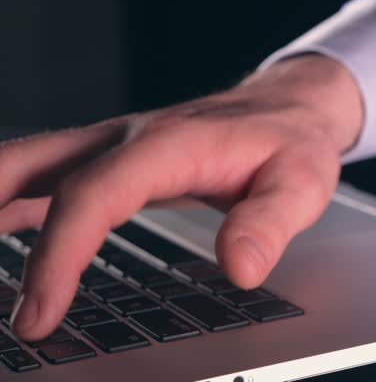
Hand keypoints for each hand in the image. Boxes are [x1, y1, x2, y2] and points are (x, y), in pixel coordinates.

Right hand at [0, 54, 363, 339]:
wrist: (289, 107)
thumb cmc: (292, 143)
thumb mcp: (301, 184)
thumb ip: (270, 224)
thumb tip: (239, 268)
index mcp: (168, 145)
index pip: (93, 197)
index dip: (58, 255)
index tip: (39, 314)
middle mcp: (126, 140)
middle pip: (25, 166)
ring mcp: (111, 147)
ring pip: (22, 166)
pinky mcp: (110, 160)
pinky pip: (44, 180)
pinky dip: (8, 207)